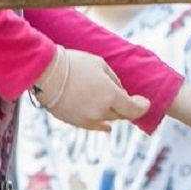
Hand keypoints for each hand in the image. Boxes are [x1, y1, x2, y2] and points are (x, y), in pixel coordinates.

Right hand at [34, 47, 150, 131]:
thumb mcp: (100, 64)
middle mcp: (101, 112)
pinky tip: (106, 126)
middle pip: (120, 114)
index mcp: (110, 96)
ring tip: (108, 101)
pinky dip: (100, 123)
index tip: (144, 102)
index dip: (142, 106)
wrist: (46, 73)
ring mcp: (87, 119)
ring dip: (110, 112)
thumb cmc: (74, 64)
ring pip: (106, 119)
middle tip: (125, 97)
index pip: (134, 109)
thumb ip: (114, 80)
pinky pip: (93, 125)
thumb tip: (119, 92)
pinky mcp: (74, 122)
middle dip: (124, 106)